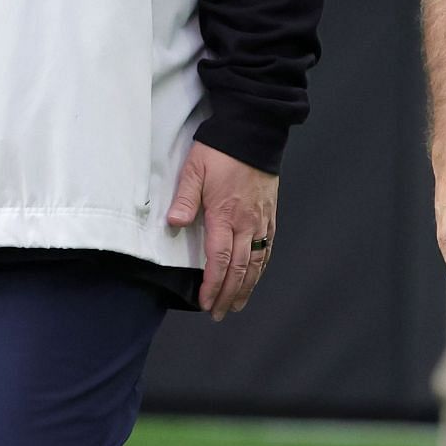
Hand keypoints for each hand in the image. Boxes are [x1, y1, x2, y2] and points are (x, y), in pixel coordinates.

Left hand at [166, 143, 278, 320]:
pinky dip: (262, 267)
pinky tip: (256, 276)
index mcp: (225, 214)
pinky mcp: (270, 214)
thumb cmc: (220, 150)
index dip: (213, 285)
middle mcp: (246, 222)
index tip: (206, 303)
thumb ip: (185, 199)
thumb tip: (175, 224)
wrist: (253, 132)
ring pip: (257, 262)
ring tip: (237, 304)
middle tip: (219, 313)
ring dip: (246, 286)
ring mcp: (261, 219)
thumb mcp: (194, 169)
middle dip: (229, 294)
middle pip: (240, 268)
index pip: (219, 259)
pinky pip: (268, 247)